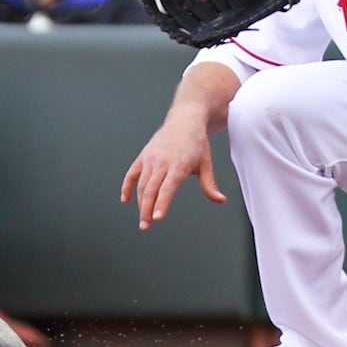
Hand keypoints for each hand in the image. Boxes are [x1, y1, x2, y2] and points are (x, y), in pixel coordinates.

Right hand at [122, 114, 224, 230]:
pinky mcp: (143, 156)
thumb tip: (220, 200)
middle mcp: (162, 162)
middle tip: (146, 226)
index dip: (161, 203)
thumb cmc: (197, 144)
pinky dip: (127, 187)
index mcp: (178, 165)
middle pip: (150, 189)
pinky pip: (131, 174)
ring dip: (140, 203)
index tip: (157, 218)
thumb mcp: (206, 163)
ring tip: (143, 220)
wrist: (184, 120)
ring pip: (141, 185)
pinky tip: (125, 200)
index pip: (168, 188)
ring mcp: (150, 158)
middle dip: (146, 210)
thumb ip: (209, 184)